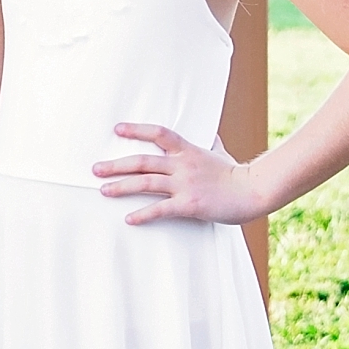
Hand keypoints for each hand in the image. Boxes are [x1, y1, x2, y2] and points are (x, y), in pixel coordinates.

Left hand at [92, 123, 261, 226]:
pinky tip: (129, 219)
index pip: (159, 134)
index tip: (117, 129)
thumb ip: (211, 143)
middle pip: (143, 161)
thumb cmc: (235, 173)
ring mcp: (185, 184)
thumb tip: (210, 134)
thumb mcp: (221, 152)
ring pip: (147, 182)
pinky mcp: (189, 204)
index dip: (137, 130)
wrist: (252, 191)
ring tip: (104, 191)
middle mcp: (183, 165)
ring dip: (122, 186)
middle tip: (96, 169)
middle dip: (117, 165)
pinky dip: (143, 214)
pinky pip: (161, 209)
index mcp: (188, 151)